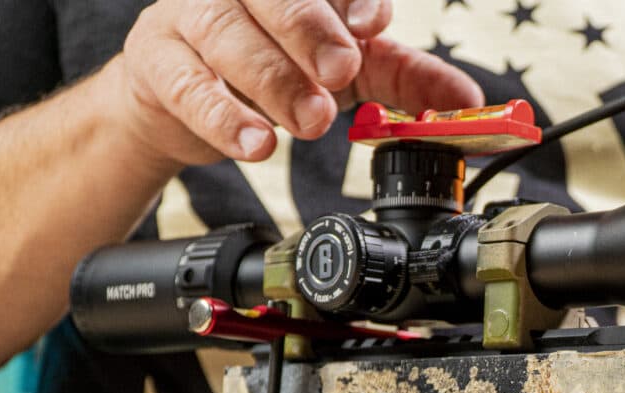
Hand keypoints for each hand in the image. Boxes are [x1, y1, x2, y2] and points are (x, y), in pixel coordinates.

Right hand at [109, 0, 483, 164]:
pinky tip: (255, 144)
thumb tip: (466, 100)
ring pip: (226, 32)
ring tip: (308, 121)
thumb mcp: (350, 72)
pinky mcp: (157, 61)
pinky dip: (223, 116)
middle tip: (339, 73)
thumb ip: (406, 80)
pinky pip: (185, 83)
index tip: (372, 26)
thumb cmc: (271, 67)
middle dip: (310, 30)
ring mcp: (191, 16)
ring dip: (272, 79)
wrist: (184, 103)